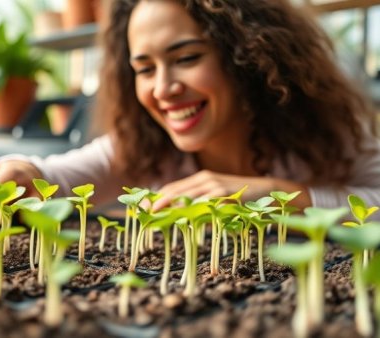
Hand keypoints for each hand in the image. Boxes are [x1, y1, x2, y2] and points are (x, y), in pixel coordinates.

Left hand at [149, 170, 309, 210]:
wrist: (268, 190)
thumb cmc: (240, 198)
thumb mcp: (217, 199)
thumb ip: (200, 204)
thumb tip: (180, 215)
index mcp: (200, 179)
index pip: (172, 187)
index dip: (156, 196)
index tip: (142, 207)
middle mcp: (204, 179)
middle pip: (174, 189)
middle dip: (157, 200)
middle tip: (143, 211)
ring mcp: (214, 184)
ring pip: (186, 194)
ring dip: (169, 203)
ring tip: (155, 212)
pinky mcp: (225, 192)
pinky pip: (204, 200)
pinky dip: (191, 206)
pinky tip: (181, 213)